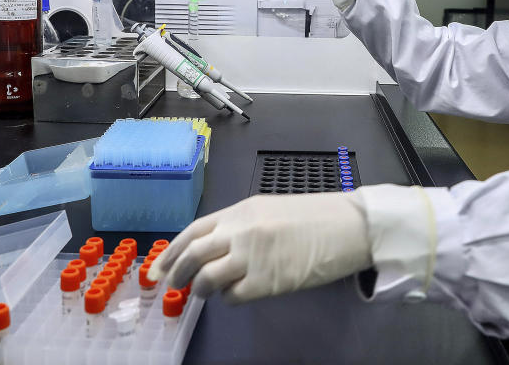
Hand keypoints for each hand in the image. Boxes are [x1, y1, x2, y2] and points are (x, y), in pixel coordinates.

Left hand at [147, 192, 371, 302]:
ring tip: (203, 292)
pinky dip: (227, 298)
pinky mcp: (267, 282)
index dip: (171, 251)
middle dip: (176, 272)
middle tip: (172, 284)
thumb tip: (214, 246)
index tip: (159, 267)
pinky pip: (232, 295)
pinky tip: (235, 294)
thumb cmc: (315, 217)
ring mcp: (253, 257)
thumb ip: (240, 225)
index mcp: (241, 211)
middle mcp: (241, 231)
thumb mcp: (270, 209)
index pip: (194, 231)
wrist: (349, 227)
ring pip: (207, 278)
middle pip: (194, 254)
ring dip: (200, 288)